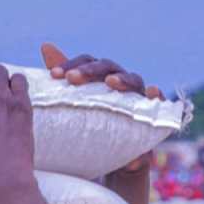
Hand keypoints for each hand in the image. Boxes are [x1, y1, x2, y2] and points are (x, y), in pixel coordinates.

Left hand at [41, 43, 163, 173]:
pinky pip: (157, 102)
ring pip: (133, 80)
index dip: (72, 65)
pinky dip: (156, 95)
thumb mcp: (76, 105)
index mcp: (100, 77)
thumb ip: (65, 80)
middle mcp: (120, 82)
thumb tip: (46, 46)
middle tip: (72, 78)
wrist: (114, 157)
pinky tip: (152, 93)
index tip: (53, 75)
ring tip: (111, 82)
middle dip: (90, 71)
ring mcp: (137, 96)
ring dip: (122, 79)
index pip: (87, 62)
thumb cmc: (93, 125)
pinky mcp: (151, 114)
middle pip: (107, 67)